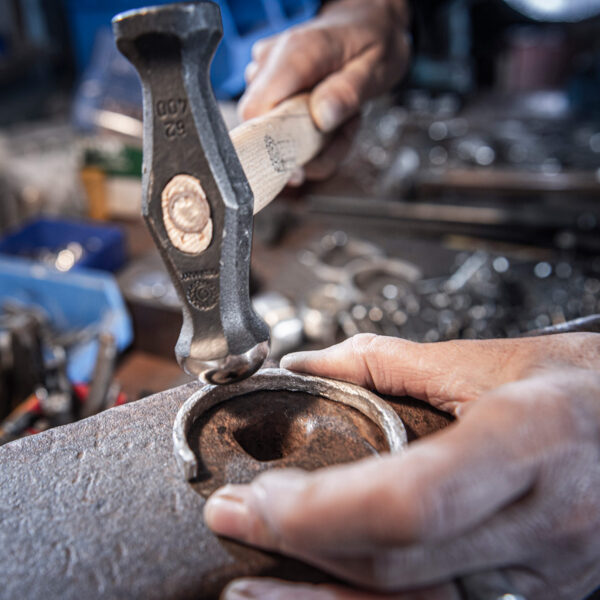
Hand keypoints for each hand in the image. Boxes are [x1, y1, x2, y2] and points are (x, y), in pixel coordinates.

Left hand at [204, 333, 599, 598]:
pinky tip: (321, 597)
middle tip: (233, 517)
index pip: (410, 501)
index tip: (256, 495)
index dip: (322, 509)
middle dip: (300, 544)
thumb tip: (308, 364)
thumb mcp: (491, 359)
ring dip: (321, 598)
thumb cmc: (582, 387)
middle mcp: (539, 525)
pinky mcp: (534, 594)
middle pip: (399, 562)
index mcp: (529, 443)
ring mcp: (542, 576)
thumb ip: (387, 360)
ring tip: (251, 584)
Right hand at [239, 0, 411, 182]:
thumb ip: (347, 92)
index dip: (273, 146)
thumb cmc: (373, 42)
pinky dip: (311, 137)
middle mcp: (272, 62)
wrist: (367, 23)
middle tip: (344, 132)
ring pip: (275, 135)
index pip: (256, 111)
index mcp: (296, 53)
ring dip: (315, 144)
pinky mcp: (269, 89)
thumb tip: (321, 117)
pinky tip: (330, 118)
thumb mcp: (375, 68)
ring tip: (343, 121)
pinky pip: (281, 128)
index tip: (305, 164)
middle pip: (262, 130)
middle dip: (307, 149)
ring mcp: (266, 75)